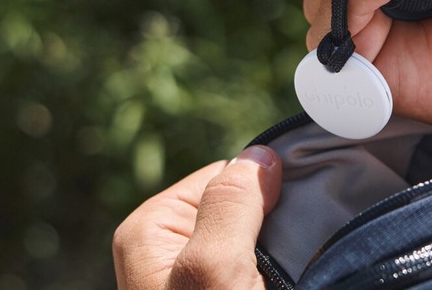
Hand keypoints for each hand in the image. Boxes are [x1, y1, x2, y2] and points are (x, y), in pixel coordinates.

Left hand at [112, 145, 281, 289]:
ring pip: (251, 239)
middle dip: (267, 224)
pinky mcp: (213, 287)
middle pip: (238, 205)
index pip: (223, 175)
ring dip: (274, 252)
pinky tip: (278, 280)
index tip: (282, 223)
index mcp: (148, 227)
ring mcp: (189, 273)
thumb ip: (231, 205)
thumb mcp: (213, 266)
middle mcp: (164, 245)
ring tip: (277, 276)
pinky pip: (250, 267)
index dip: (258, 192)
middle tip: (279, 259)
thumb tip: (258, 154)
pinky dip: (272, 271)